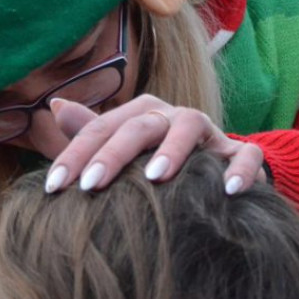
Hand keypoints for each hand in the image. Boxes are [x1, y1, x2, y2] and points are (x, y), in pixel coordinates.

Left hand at [44, 96, 265, 194]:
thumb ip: (91, 133)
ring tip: (155, 178)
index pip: (101, 129)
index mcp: (141, 114)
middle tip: (90, 185)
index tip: (52, 188)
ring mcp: (209, 133)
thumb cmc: (157, 164)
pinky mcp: (240, 153)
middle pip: (140, 125)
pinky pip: (246, 154)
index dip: (74, 156)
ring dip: (173, 149)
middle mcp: (172, 116)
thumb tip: (55, 107)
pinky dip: (240, 169)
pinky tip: (227, 191)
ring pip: (191, 124)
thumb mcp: (123, 151)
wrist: (218, 174)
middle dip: (113, 154)